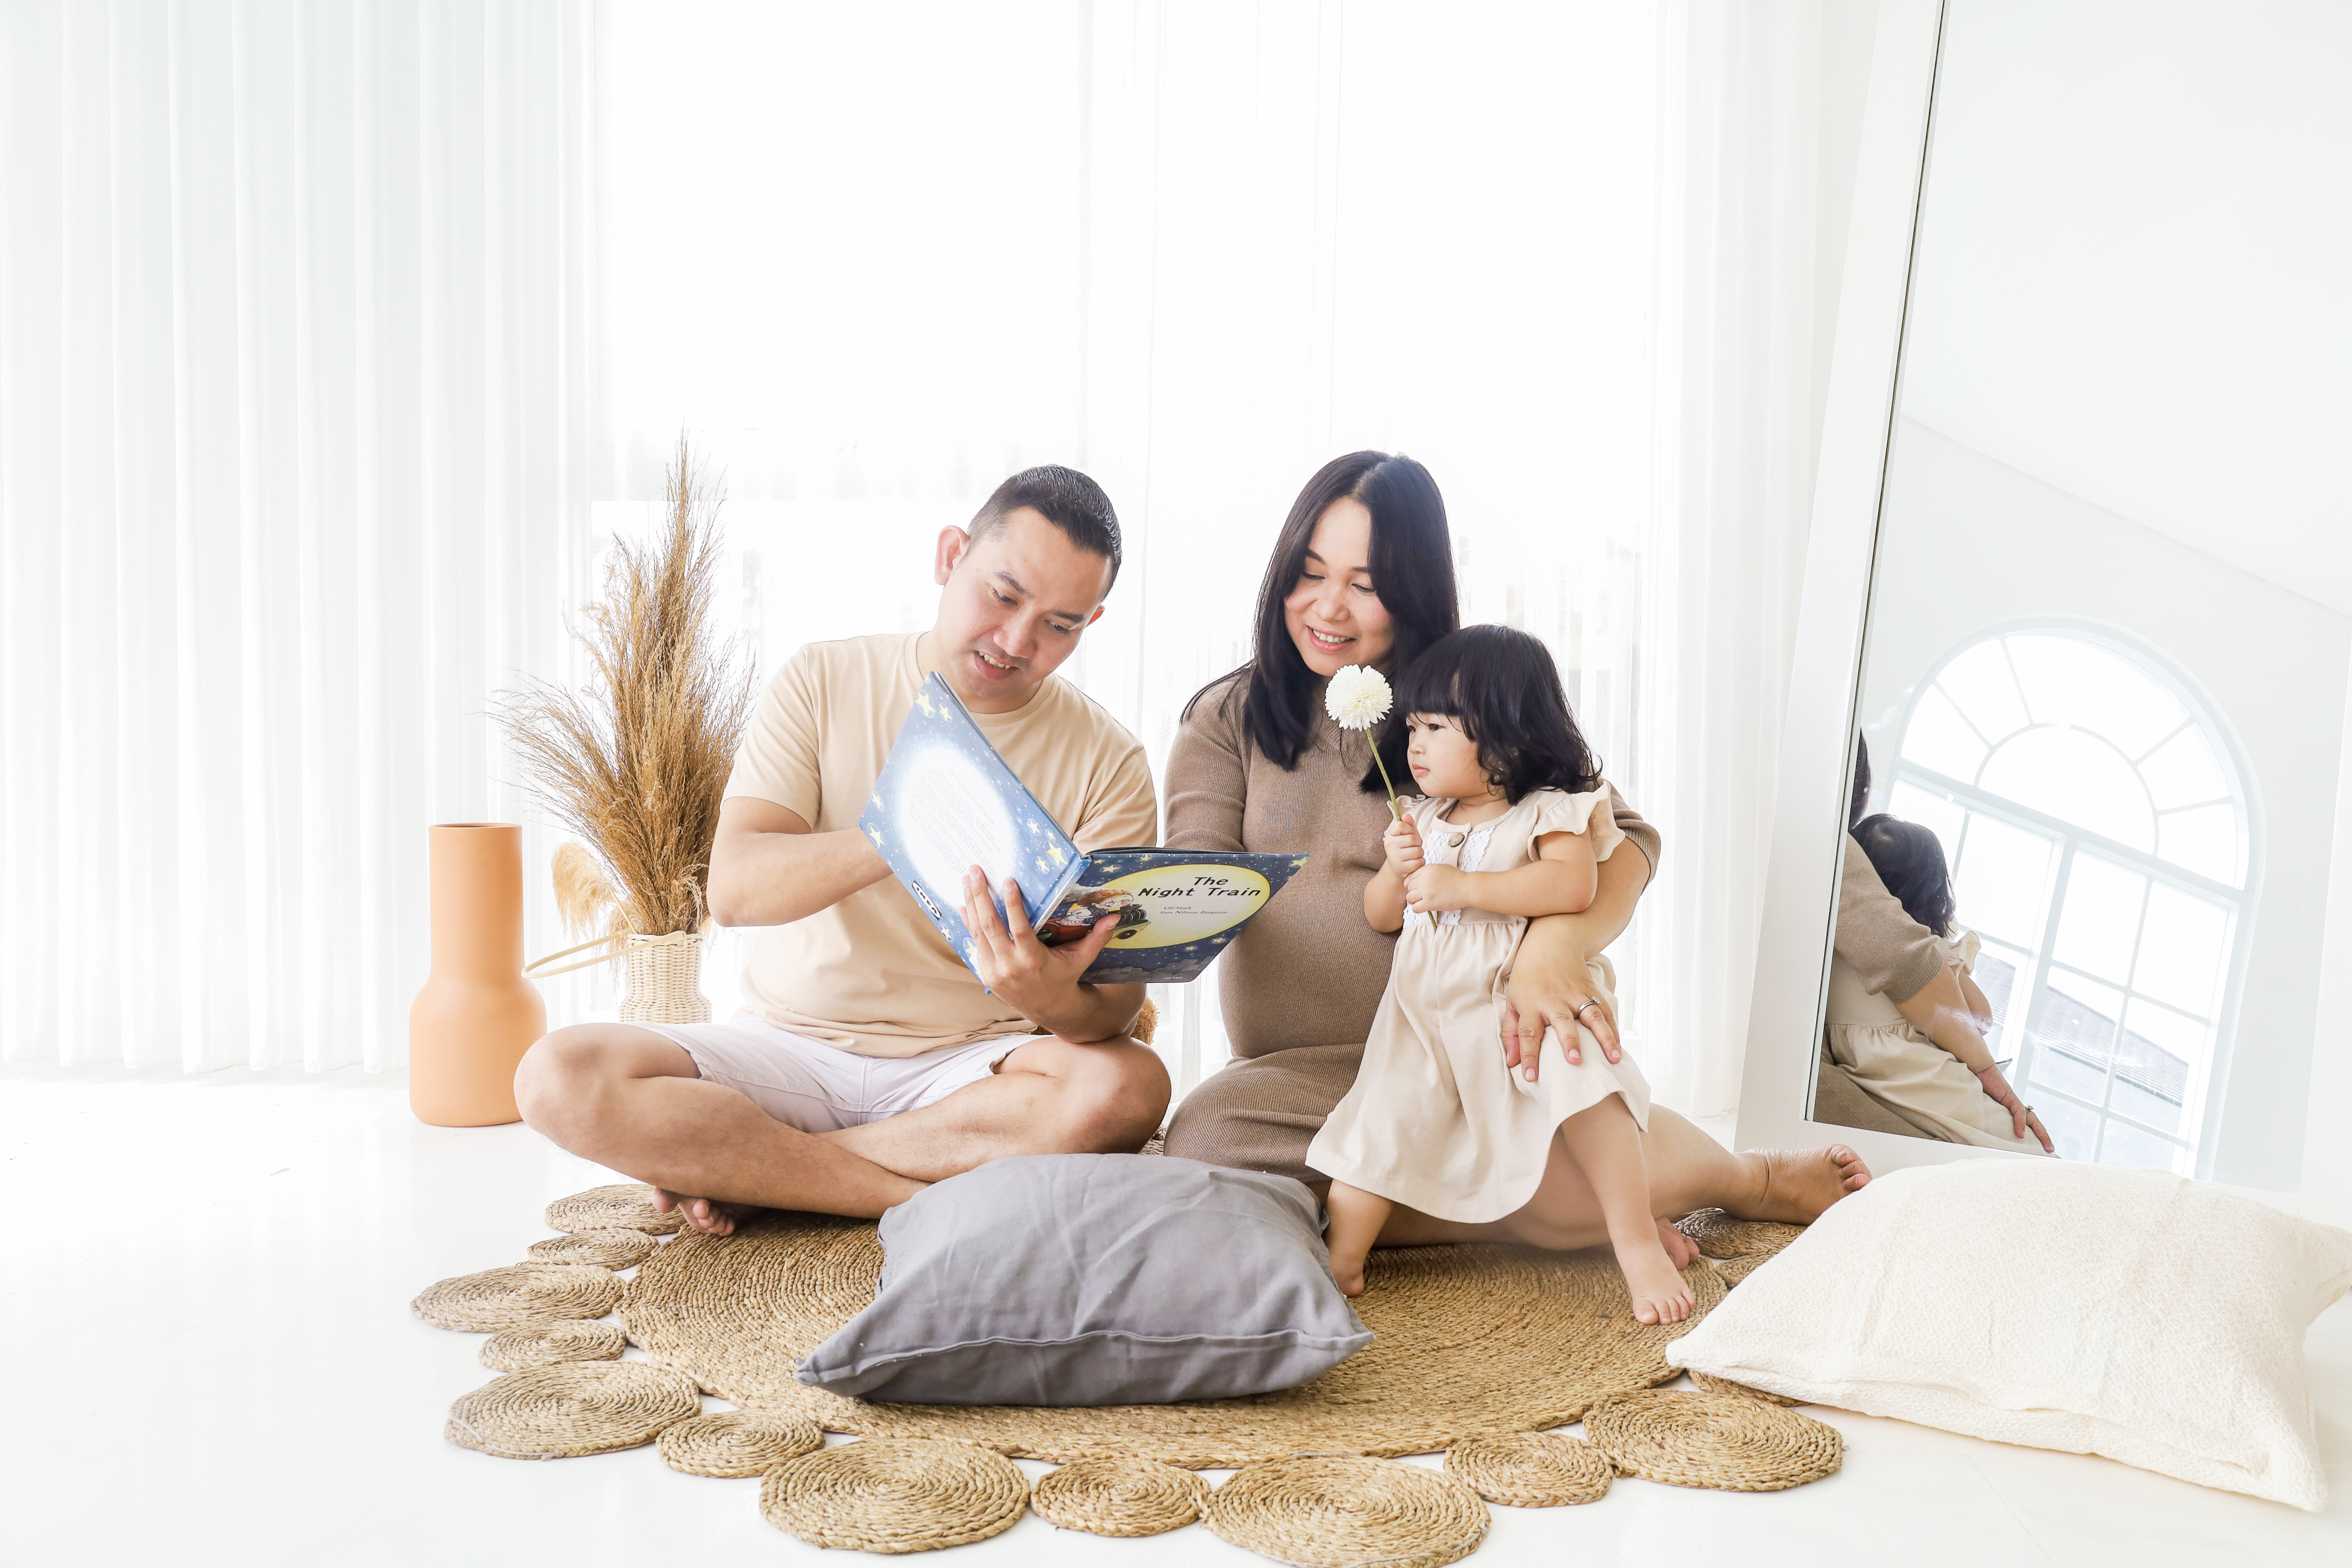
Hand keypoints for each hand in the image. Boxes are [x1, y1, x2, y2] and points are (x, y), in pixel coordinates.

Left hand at [960, 868, 1117, 1020]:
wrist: (1048, 1010)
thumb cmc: (1065, 978)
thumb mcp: (1081, 959)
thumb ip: (1096, 938)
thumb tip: (1116, 917)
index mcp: (1033, 961)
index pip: (1020, 929)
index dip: (1012, 905)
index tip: (1007, 881)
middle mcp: (1010, 966)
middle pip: (991, 927)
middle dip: (981, 896)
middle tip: (975, 870)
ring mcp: (994, 971)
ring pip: (978, 933)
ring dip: (971, 904)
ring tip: (966, 879)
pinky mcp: (985, 974)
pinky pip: (975, 944)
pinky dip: (969, 923)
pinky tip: (965, 904)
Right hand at [1382, 811, 1424, 879]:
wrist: (1398, 866)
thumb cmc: (1404, 847)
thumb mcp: (1406, 834)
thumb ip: (1408, 824)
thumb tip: (1406, 815)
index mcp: (1390, 834)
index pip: (1401, 825)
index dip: (1409, 829)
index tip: (1408, 833)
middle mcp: (1389, 845)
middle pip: (1412, 839)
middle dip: (1418, 842)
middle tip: (1414, 845)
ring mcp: (1395, 857)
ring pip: (1417, 851)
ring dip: (1420, 852)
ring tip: (1414, 854)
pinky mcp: (1402, 868)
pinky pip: (1419, 862)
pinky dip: (1420, 862)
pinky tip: (1414, 861)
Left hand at [1403, 863, 1470, 913]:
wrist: (1467, 888)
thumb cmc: (1456, 878)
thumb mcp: (1440, 868)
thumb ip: (1427, 872)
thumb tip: (1416, 879)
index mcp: (1426, 869)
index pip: (1409, 878)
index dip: (1411, 884)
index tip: (1417, 888)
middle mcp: (1424, 879)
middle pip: (1408, 888)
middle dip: (1413, 892)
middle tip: (1421, 896)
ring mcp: (1426, 891)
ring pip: (1409, 898)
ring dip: (1415, 901)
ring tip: (1423, 901)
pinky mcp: (1430, 902)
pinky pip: (1415, 908)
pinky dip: (1418, 908)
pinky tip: (1425, 907)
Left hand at [1502, 952, 1620, 1082]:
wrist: (1552, 942)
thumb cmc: (1528, 976)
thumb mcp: (1513, 1000)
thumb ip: (1511, 1033)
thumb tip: (1511, 1063)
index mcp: (1531, 1004)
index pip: (1527, 1033)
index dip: (1528, 1055)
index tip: (1529, 1076)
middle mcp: (1554, 1000)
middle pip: (1562, 1022)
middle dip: (1569, 1041)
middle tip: (1575, 1061)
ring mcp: (1575, 994)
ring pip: (1592, 1017)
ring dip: (1603, 1038)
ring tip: (1613, 1059)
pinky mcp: (1591, 990)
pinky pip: (1605, 1011)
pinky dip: (1613, 1029)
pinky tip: (1618, 1046)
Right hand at [1975, 1065, 2053, 1152]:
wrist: (1980, 1070)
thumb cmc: (1981, 1086)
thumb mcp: (1986, 1107)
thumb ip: (1991, 1117)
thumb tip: (1986, 1132)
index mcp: (2011, 1109)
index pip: (2028, 1123)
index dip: (2036, 1134)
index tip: (2041, 1147)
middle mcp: (2016, 1106)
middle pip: (2035, 1123)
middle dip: (2044, 1137)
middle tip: (2050, 1149)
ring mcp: (2014, 1102)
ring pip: (2032, 1119)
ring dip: (2041, 1133)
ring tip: (2045, 1145)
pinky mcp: (2010, 1097)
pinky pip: (2018, 1112)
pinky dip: (2020, 1124)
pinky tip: (2020, 1134)